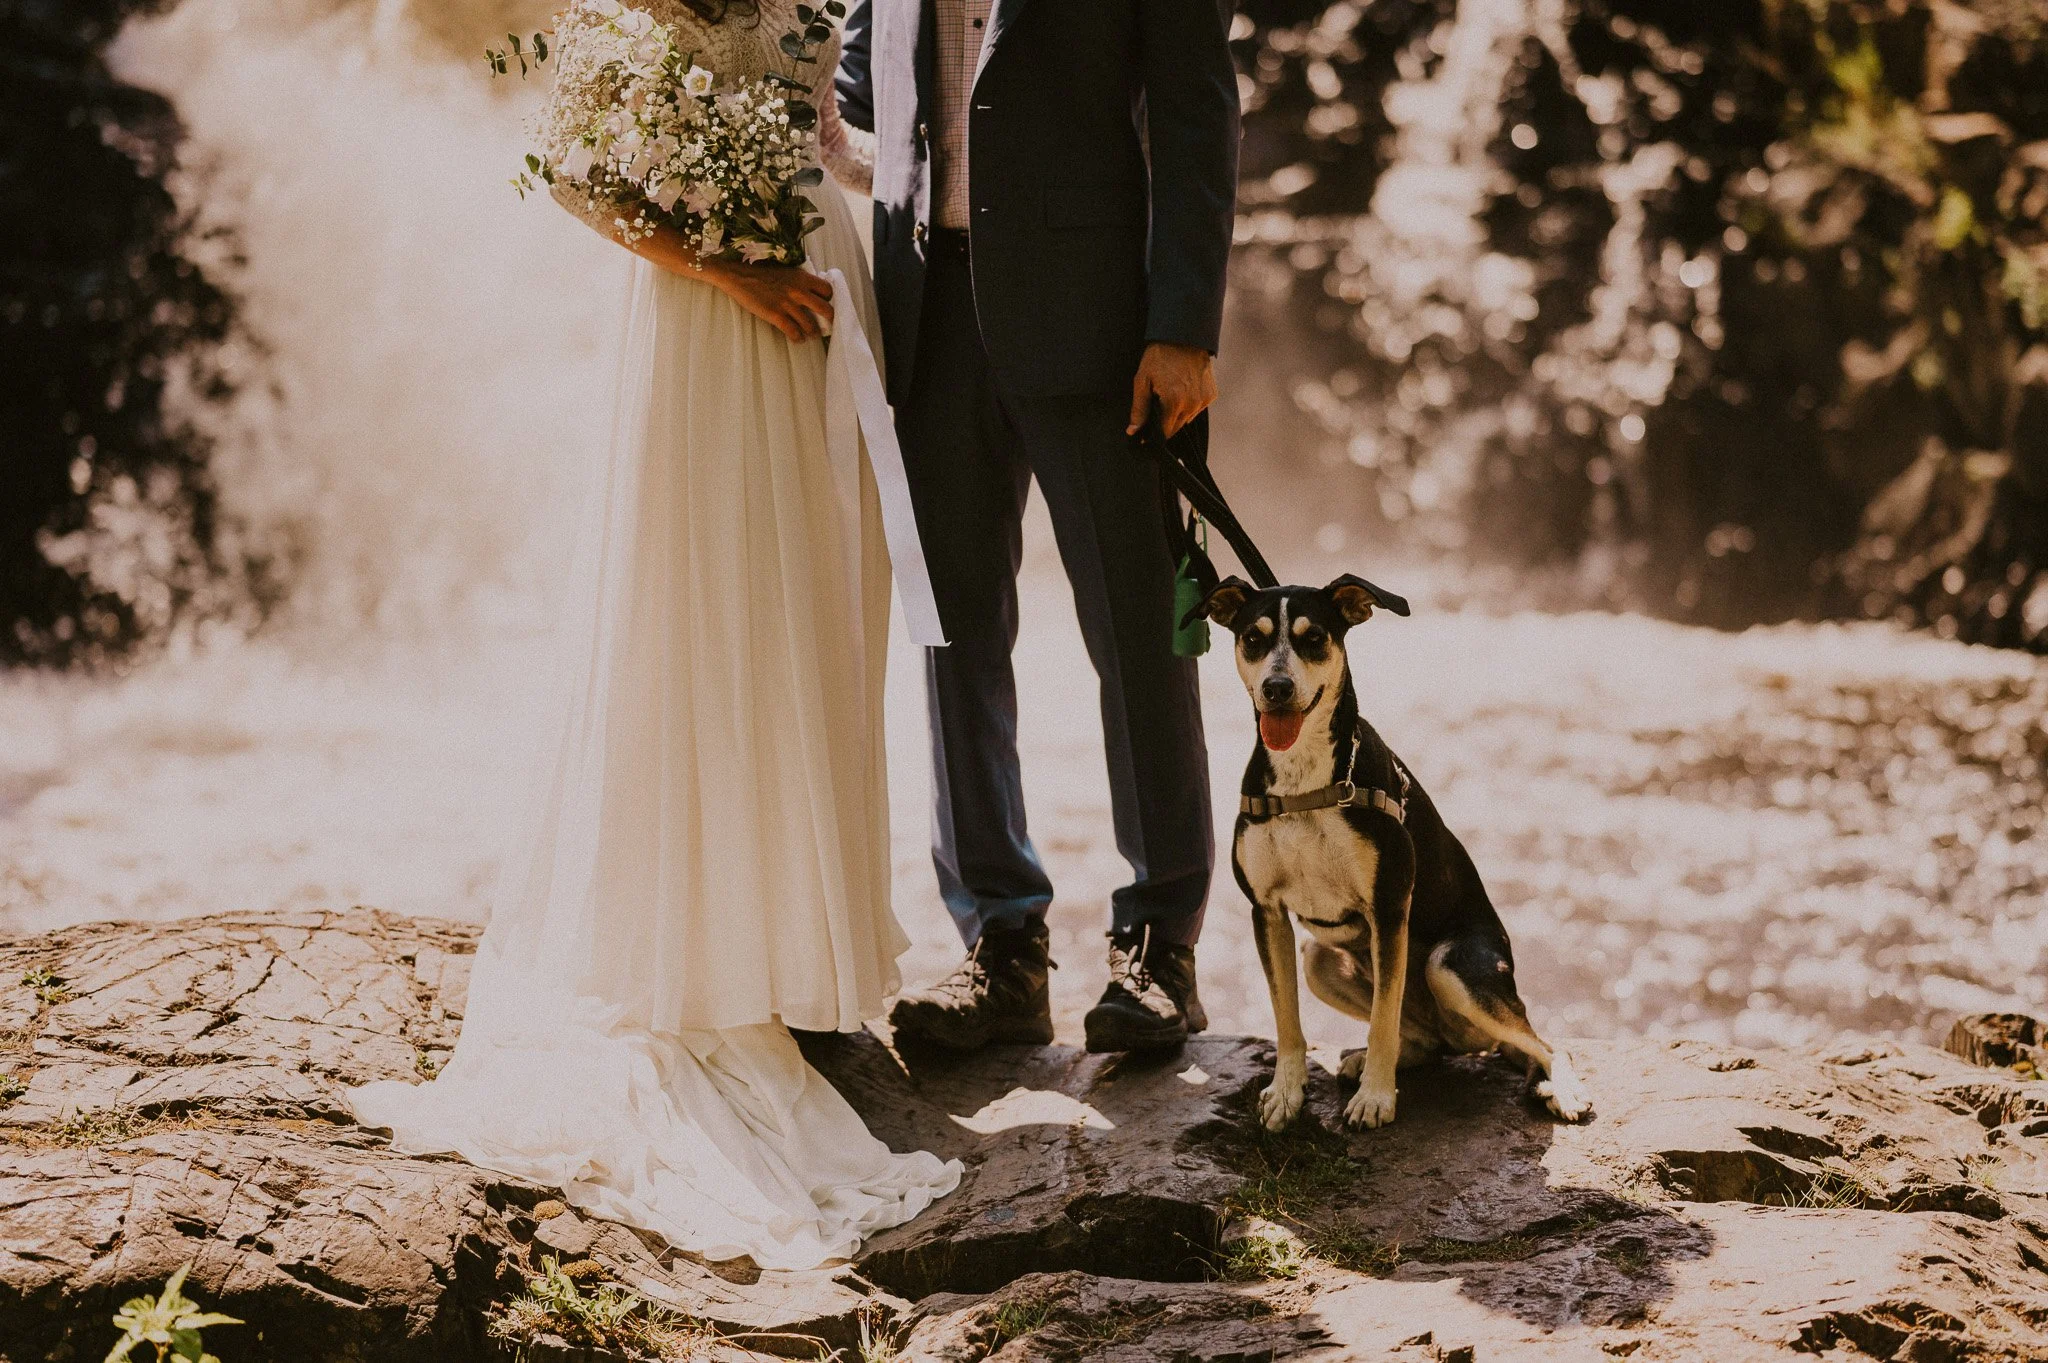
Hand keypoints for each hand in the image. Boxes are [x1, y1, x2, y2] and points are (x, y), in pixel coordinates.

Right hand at [702, 261, 834, 342]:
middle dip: (828, 320)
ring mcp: (788, 304)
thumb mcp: (786, 271)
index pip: (827, 290)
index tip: (825, 305)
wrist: (738, 275)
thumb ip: (799, 281)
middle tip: (826, 325)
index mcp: (802, 277)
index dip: (828, 299)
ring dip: (813, 333)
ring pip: (810, 325)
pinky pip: (793, 332)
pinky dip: (798, 338)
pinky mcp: (776, 315)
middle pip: (826, 309)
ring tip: (811, 335)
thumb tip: (810, 293)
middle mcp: (799, 291)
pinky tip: (797, 339)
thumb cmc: (760, 272)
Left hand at [1127, 341, 1217, 437]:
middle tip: (1158, 402)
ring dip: (1178, 413)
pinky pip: (1197, 409)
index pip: (1164, 432)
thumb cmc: (1160, 356)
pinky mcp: (1211, 395)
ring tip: (1171, 392)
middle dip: (1165, 421)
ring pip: (1187, 419)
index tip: (1147, 429)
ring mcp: (1204, 400)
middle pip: (1176, 427)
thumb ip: (1139, 409)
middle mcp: (1192, 404)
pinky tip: (1183, 389)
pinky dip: (1189, 404)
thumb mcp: (1142, 380)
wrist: (1183, 336)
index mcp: (1174, 402)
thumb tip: (1133, 431)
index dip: (1154, 433)